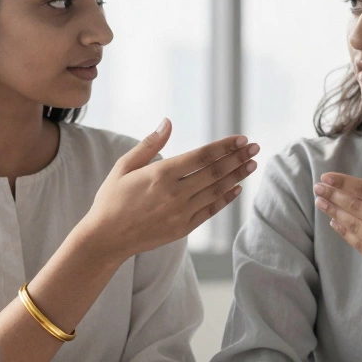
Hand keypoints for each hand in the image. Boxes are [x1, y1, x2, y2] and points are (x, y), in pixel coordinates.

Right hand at [81, 118, 257, 260]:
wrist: (106, 238)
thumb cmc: (111, 199)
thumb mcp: (124, 166)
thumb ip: (149, 145)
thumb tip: (167, 122)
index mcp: (161, 174)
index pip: (202, 156)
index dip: (224, 146)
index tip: (242, 139)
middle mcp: (175, 193)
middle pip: (215, 172)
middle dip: (237, 158)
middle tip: (255, 147)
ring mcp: (181, 213)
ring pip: (216, 190)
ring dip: (237, 176)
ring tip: (252, 164)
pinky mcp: (183, 228)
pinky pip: (210, 211)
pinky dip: (225, 198)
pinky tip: (237, 188)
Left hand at [313, 146, 361, 306]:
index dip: (344, 183)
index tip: (327, 177)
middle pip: (356, 206)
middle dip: (333, 195)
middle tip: (317, 187)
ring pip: (354, 225)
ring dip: (334, 212)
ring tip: (320, 202)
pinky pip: (360, 244)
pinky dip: (345, 232)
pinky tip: (335, 223)